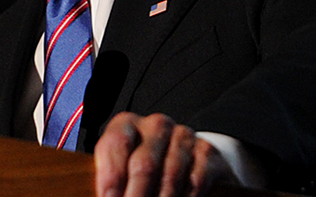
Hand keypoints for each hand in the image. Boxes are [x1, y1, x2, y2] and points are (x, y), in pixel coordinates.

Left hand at [93, 112, 237, 196]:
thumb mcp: (120, 169)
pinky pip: (195, 182)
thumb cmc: (142, 167)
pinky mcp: (206, 151)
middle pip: (144, 164)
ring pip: (170, 176)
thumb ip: (111, 181)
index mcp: (126, 125)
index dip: (110, 177)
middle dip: (136, 196)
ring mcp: (183, 136)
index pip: (116, 143)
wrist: (184, 157)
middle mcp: (156, 126)